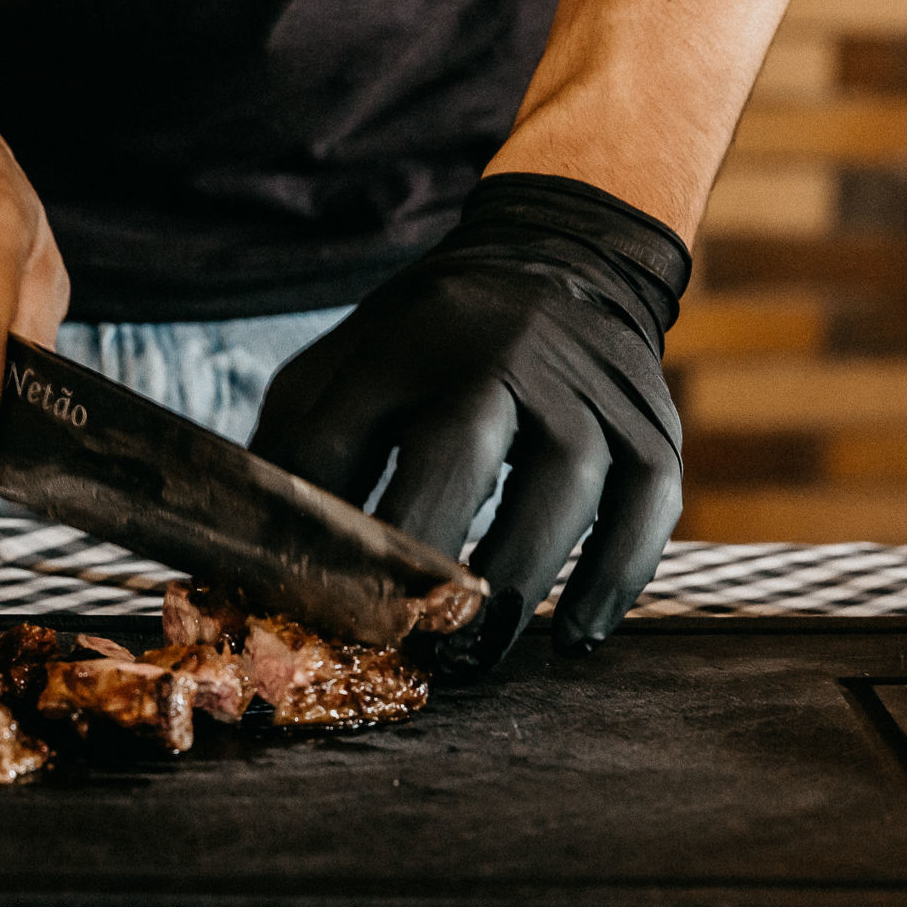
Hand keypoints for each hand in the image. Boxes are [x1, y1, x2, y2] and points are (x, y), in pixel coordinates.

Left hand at [249, 173, 689, 668]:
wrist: (564, 254)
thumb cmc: (434, 340)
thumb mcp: (352, 355)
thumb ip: (300, 438)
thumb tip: (254, 551)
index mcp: (402, 339)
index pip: (340, 438)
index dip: (317, 532)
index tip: (312, 606)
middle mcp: (498, 352)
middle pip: (458, 453)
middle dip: (423, 559)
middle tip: (404, 641)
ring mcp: (585, 388)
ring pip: (562, 486)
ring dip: (518, 582)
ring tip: (476, 652)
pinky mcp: (652, 423)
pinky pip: (649, 506)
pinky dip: (615, 577)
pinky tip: (574, 635)